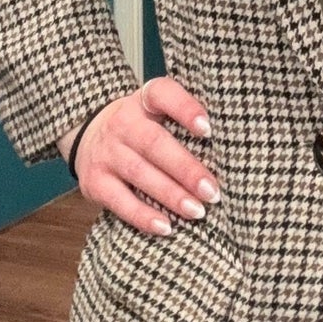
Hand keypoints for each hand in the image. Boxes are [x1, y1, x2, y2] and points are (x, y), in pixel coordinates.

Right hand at [58, 76, 217, 237]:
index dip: (185, 109)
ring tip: (198, 211)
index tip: (208, 129)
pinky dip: (143, 216)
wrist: (89, 136)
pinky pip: (120, 201)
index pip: (163, 94)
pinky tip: (167, 227)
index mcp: (144, 101)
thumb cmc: (142, 127)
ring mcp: (106, 152)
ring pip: (140, 173)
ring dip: (171, 195)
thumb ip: (187, 122)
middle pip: (154, 143)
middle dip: (186, 169)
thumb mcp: (159, 112)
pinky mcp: (95, 181)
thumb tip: (232, 148)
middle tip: (213, 191)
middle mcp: (122, 123)